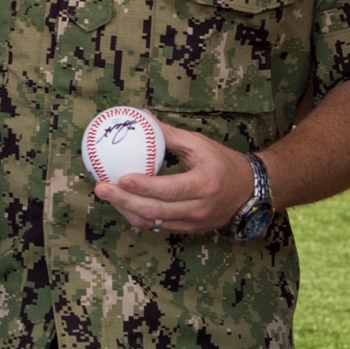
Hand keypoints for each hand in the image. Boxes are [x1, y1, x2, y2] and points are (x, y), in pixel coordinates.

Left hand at [94, 122, 255, 235]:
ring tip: (107, 196)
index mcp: (205, 184)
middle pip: (156, 210)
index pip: (170, 189)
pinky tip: (123, 204)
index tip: (121, 177)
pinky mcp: (188, 230)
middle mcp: (199, 208)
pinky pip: (158, 227)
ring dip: (126, 210)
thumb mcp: (200, 144)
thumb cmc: (223, 163)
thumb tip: (143, 118)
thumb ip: (170, 134)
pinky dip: (138, 217)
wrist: (248, 191)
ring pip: (153, 222)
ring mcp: (193, 223)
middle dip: (124, 201)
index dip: (144, 186)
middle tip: (101, 188)